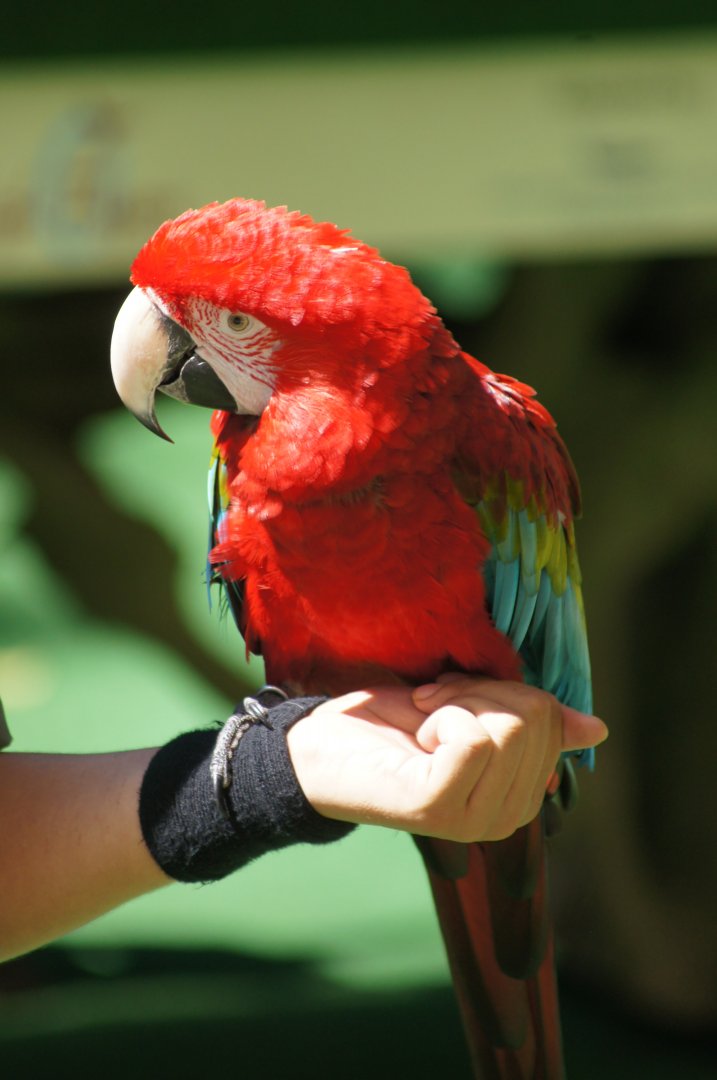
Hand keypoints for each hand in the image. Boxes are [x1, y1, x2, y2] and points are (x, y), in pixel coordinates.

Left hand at [286, 675, 606, 841]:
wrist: (317, 746)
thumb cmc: (389, 724)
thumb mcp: (470, 708)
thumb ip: (531, 719)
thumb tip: (597, 729)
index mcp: (519, 793)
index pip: (550, 716)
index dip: (499, 690)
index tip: (452, 698)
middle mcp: (507, 817)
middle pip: (533, 717)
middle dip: (478, 691)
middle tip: (431, 707)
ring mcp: (476, 820)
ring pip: (508, 725)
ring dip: (455, 702)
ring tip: (421, 722)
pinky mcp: (441, 810)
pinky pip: (473, 738)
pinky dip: (440, 716)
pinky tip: (415, 738)